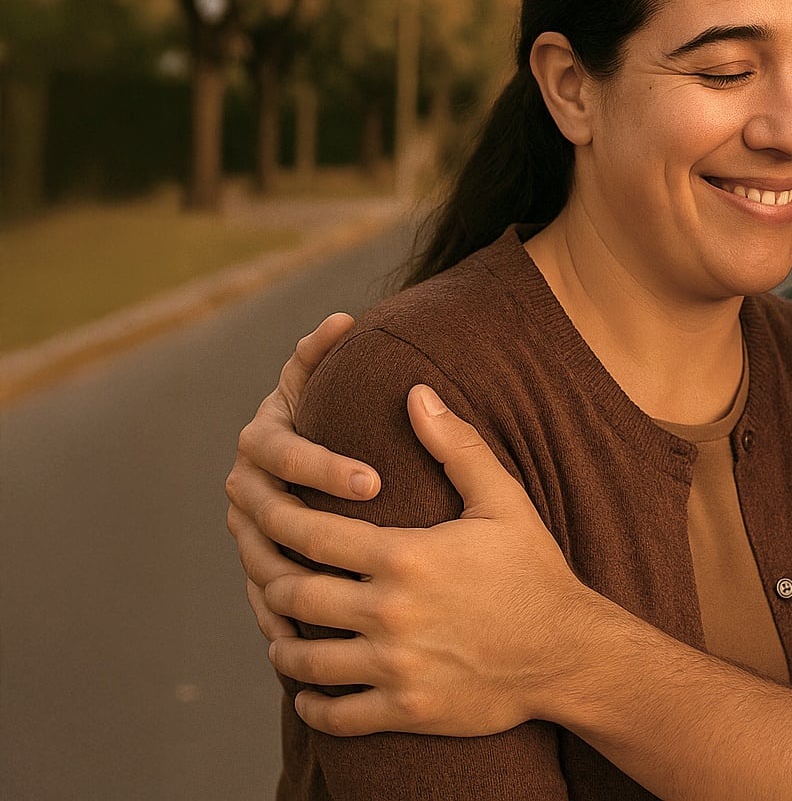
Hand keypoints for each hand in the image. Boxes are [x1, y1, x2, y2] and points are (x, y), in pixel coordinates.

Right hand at [225, 313, 364, 641]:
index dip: (323, 466)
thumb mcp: (334, 384)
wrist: (328, 458)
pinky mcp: (259, 564)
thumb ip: (327, 356)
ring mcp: (247, 526)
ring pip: (258, 559)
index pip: (283, 452)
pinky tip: (310, 642)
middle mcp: (247, 480)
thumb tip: (342, 318)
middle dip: (314, 528)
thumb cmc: (342, 414)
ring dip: (292, 581)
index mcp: (265, 435)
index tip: (376, 480)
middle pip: (266, 510)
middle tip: (365, 553)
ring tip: (338, 603)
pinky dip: (280, 618)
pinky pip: (262, 597)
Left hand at [262, 385, 604, 737]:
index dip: (272, 517)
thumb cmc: (535, 572)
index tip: (257, 509)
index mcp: (406, 556)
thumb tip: (417, 392)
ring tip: (278, 630)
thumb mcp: (503, 501)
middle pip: (291, 594)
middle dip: (267, 578)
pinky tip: (307, 692)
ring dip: (280, 642)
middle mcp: (391, 612)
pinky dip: (311, 705)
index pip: (309, 534)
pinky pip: (334, 715)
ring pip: (301, 658)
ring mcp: (395, 665)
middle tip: (262, 569)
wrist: (570, 653)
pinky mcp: (405, 708)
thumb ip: (456, 446)